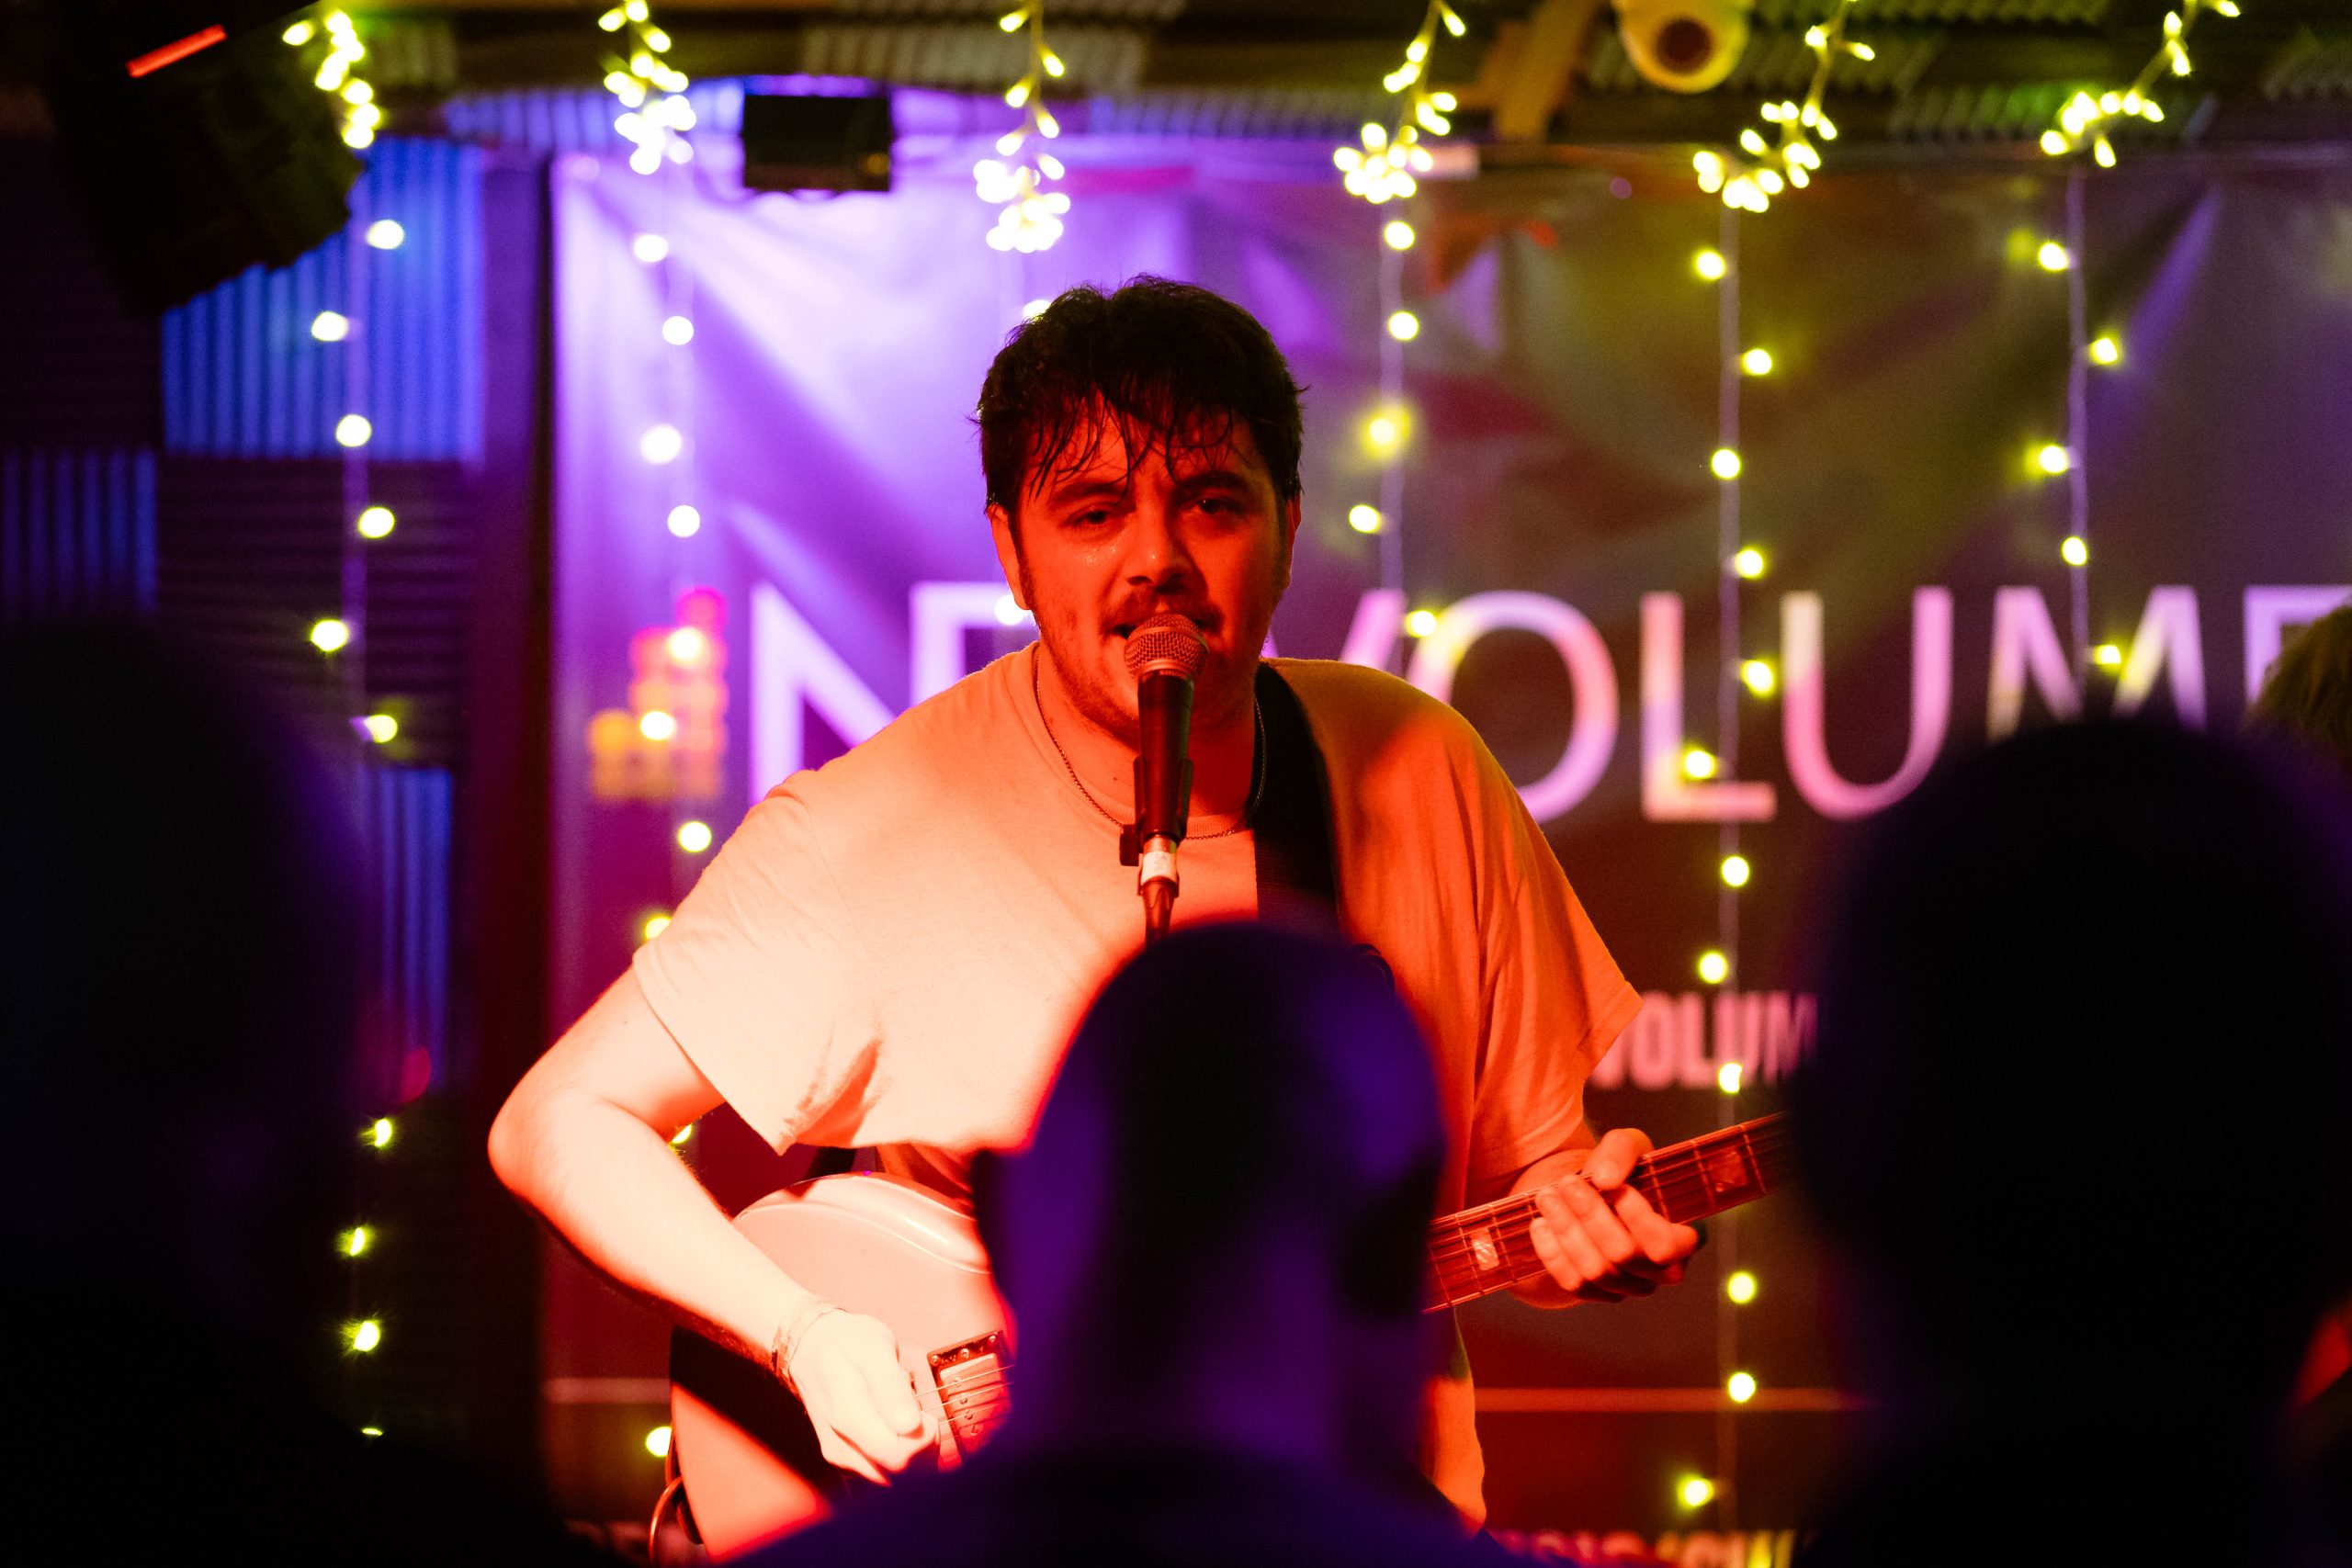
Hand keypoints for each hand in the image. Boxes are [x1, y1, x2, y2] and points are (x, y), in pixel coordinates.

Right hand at [782, 1308, 936, 1482]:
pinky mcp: (847, 1459)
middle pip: (899, 1474)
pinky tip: (900, 1429)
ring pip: (894, 1478)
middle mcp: (840, 1446)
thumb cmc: (845, 1343)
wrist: (810, 1348)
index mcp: (847, 1416)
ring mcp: (842, 1456)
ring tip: (909, 1417)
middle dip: (923, 1447)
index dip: (923, 1440)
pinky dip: (903, 1455)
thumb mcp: (873, 1348)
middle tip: (920, 1413)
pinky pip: (884, 1472)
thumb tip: (909, 1425)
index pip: (897, 1456)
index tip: (924, 1415)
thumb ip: (890, 1386)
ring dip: (914, 1453)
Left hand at [1527, 1128, 1700, 1302]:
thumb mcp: (1626, 1146)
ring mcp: (1629, 1286)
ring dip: (1567, 1230)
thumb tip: (1606, 1179)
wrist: (1592, 1193)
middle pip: (1623, 1253)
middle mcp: (1660, 1271)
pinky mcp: (1598, 1294)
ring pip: (1595, 1271)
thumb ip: (1621, 1151)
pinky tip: (1539, 1224)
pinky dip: (1552, 1254)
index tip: (1612, 1186)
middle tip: (1566, 1183)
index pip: (1666, 1244)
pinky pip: (1573, 1283)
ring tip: (1547, 1197)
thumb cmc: (1619, 1172)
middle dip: (1590, 1214)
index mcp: (1682, 1238)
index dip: (1637, 1217)